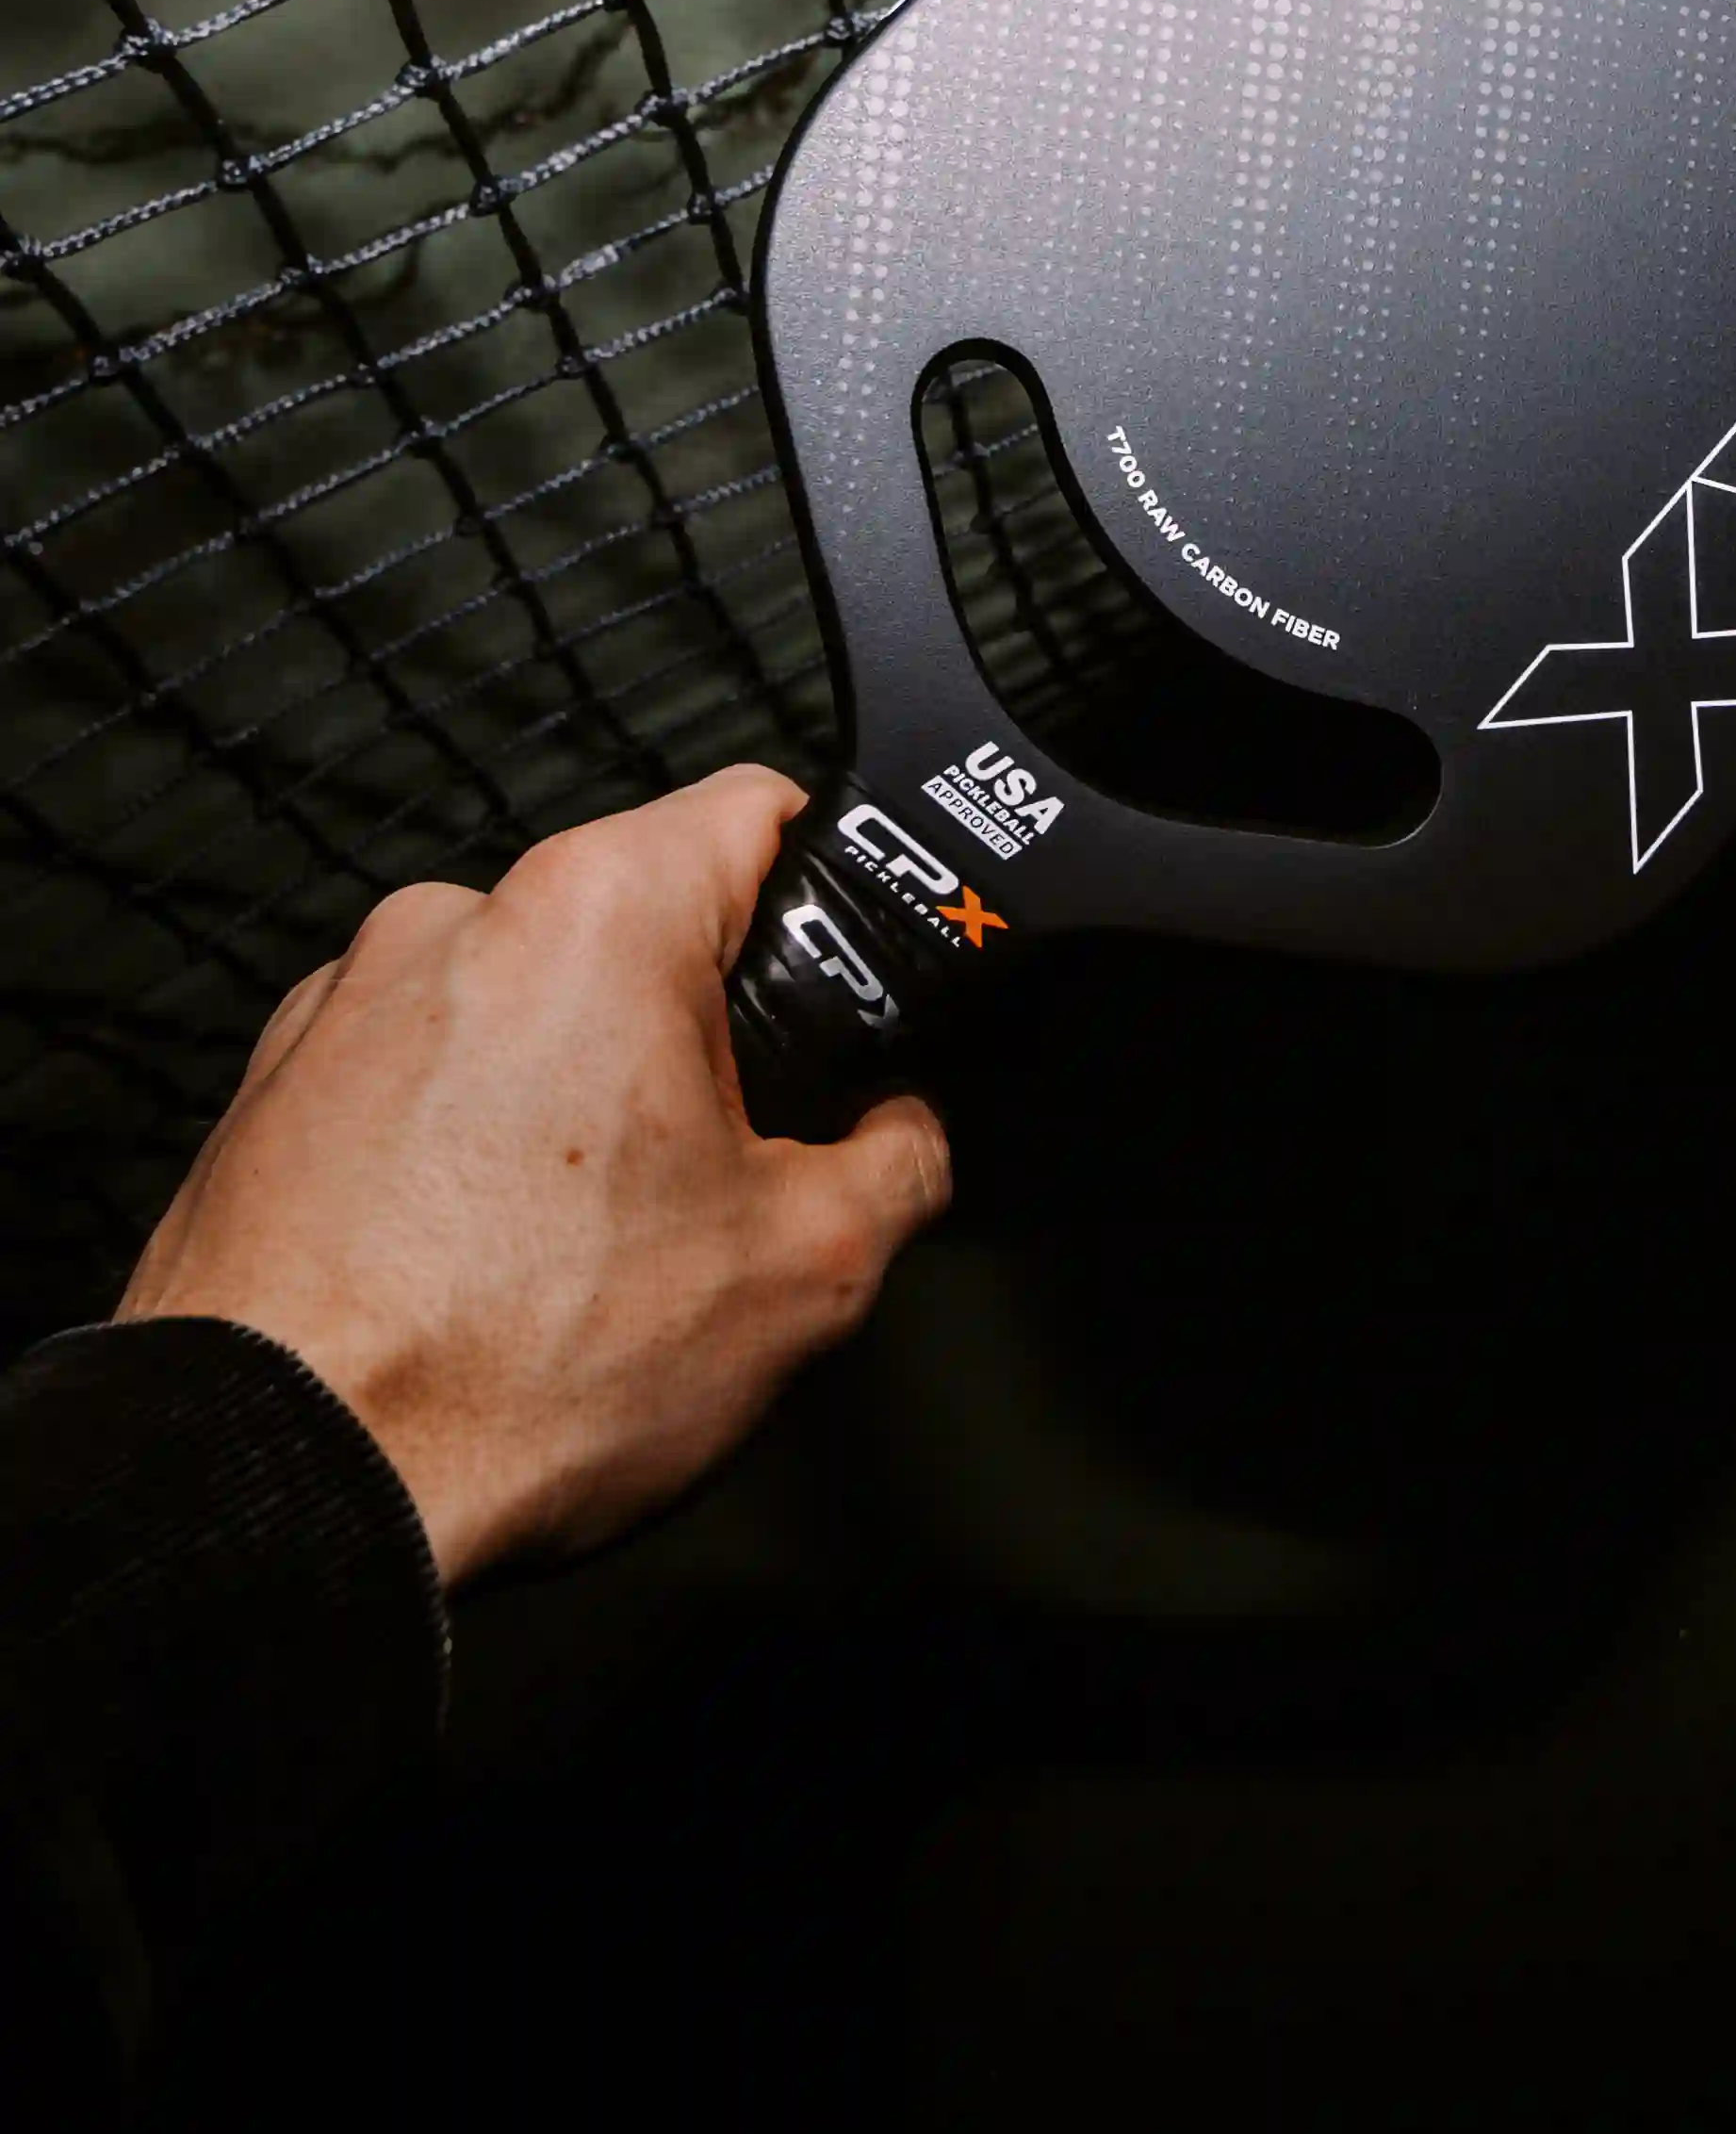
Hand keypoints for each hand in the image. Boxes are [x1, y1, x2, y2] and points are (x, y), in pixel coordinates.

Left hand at [114, 767, 948, 1585]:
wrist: (280, 1490)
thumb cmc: (514, 1369)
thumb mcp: (808, 1275)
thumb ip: (899, 1162)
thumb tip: (900, 1135)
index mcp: (597, 914)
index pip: (761, 810)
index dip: (835, 886)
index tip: (845, 970)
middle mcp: (455, 921)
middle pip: (638, 925)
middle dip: (696, 1033)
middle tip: (719, 1175)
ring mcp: (344, 1003)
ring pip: (523, 1009)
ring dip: (571, 1095)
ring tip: (579, 1250)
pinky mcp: (271, 1092)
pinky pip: (416, 1079)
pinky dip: (462, 1148)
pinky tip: (477, 1270)